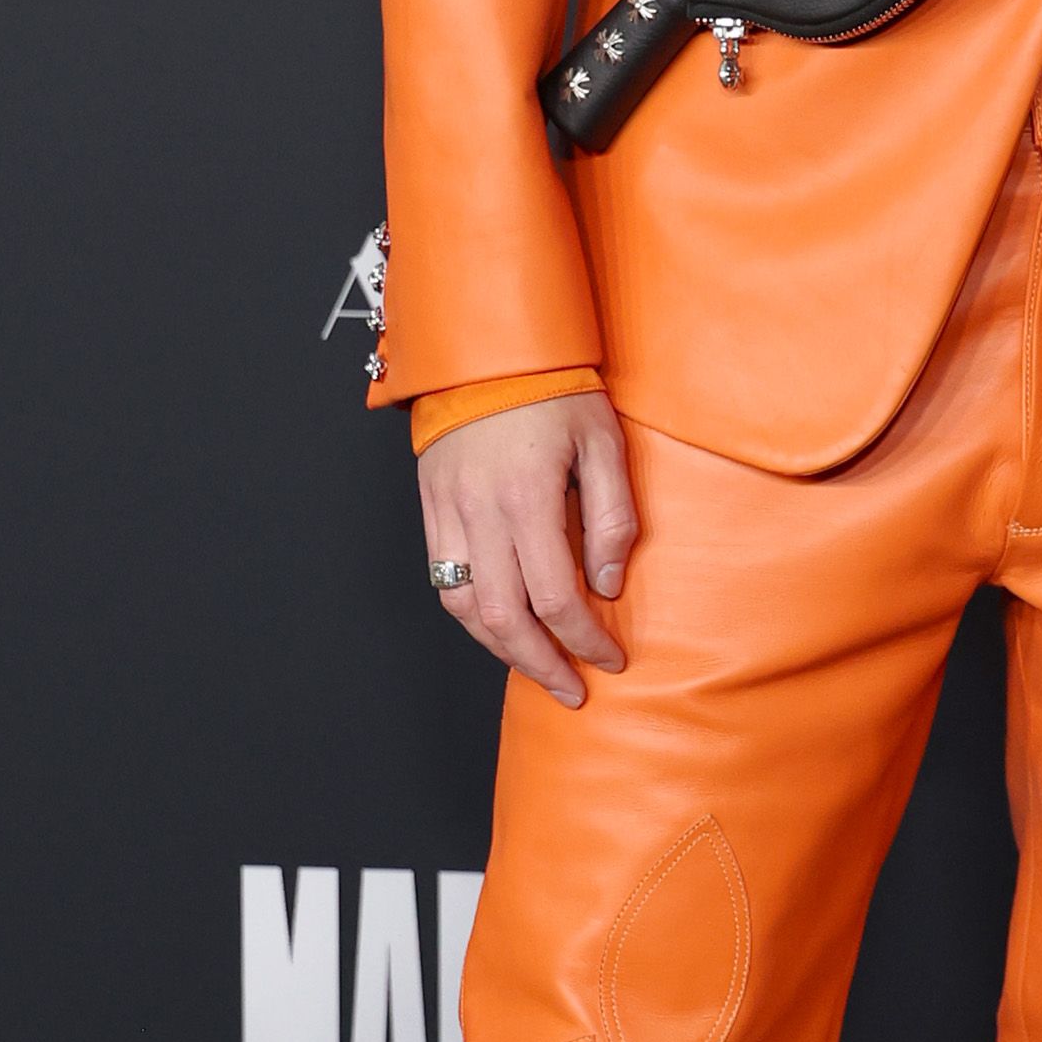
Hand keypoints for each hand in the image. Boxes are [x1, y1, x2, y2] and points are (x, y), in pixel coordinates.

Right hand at [419, 393, 639, 706]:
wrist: (487, 351)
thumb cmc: (554, 391)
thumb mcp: (604, 444)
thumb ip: (611, 518)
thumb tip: (605, 584)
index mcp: (526, 497)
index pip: (554, 597)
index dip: (583, 639)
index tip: (610, 658)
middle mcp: (479, 512)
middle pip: (504, 618)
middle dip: (541, 664)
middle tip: (573, 690)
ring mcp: (447, 512)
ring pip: (465, 608)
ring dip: (502, 649)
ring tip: (538, 668)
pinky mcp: (431, 509)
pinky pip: (443, 580)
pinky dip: (471, 615)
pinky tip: (501, 628)